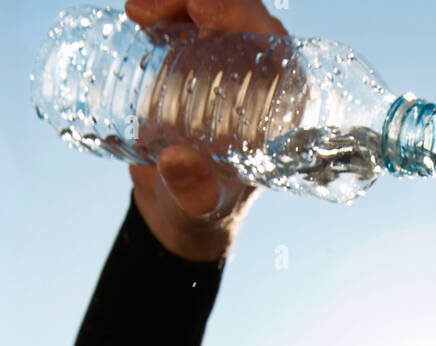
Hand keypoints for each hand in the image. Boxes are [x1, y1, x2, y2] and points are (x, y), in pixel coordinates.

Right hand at [124, 0, 288, 261]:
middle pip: (242, 17)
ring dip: (174, 2)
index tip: (203, 12)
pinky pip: (183, 23)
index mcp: (275, 111)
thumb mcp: (199, 207)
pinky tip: (136, 17)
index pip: (276, 48)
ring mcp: (223, 68)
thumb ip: (194, 193)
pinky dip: (161, 12)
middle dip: (201, 1)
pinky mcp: (192, 64)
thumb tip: (178, 162)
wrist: (175, 209)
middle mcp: (255, 81)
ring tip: (136, 13)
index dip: (245, 18)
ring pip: (208, 13)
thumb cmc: (201, 211)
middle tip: (152, 11)